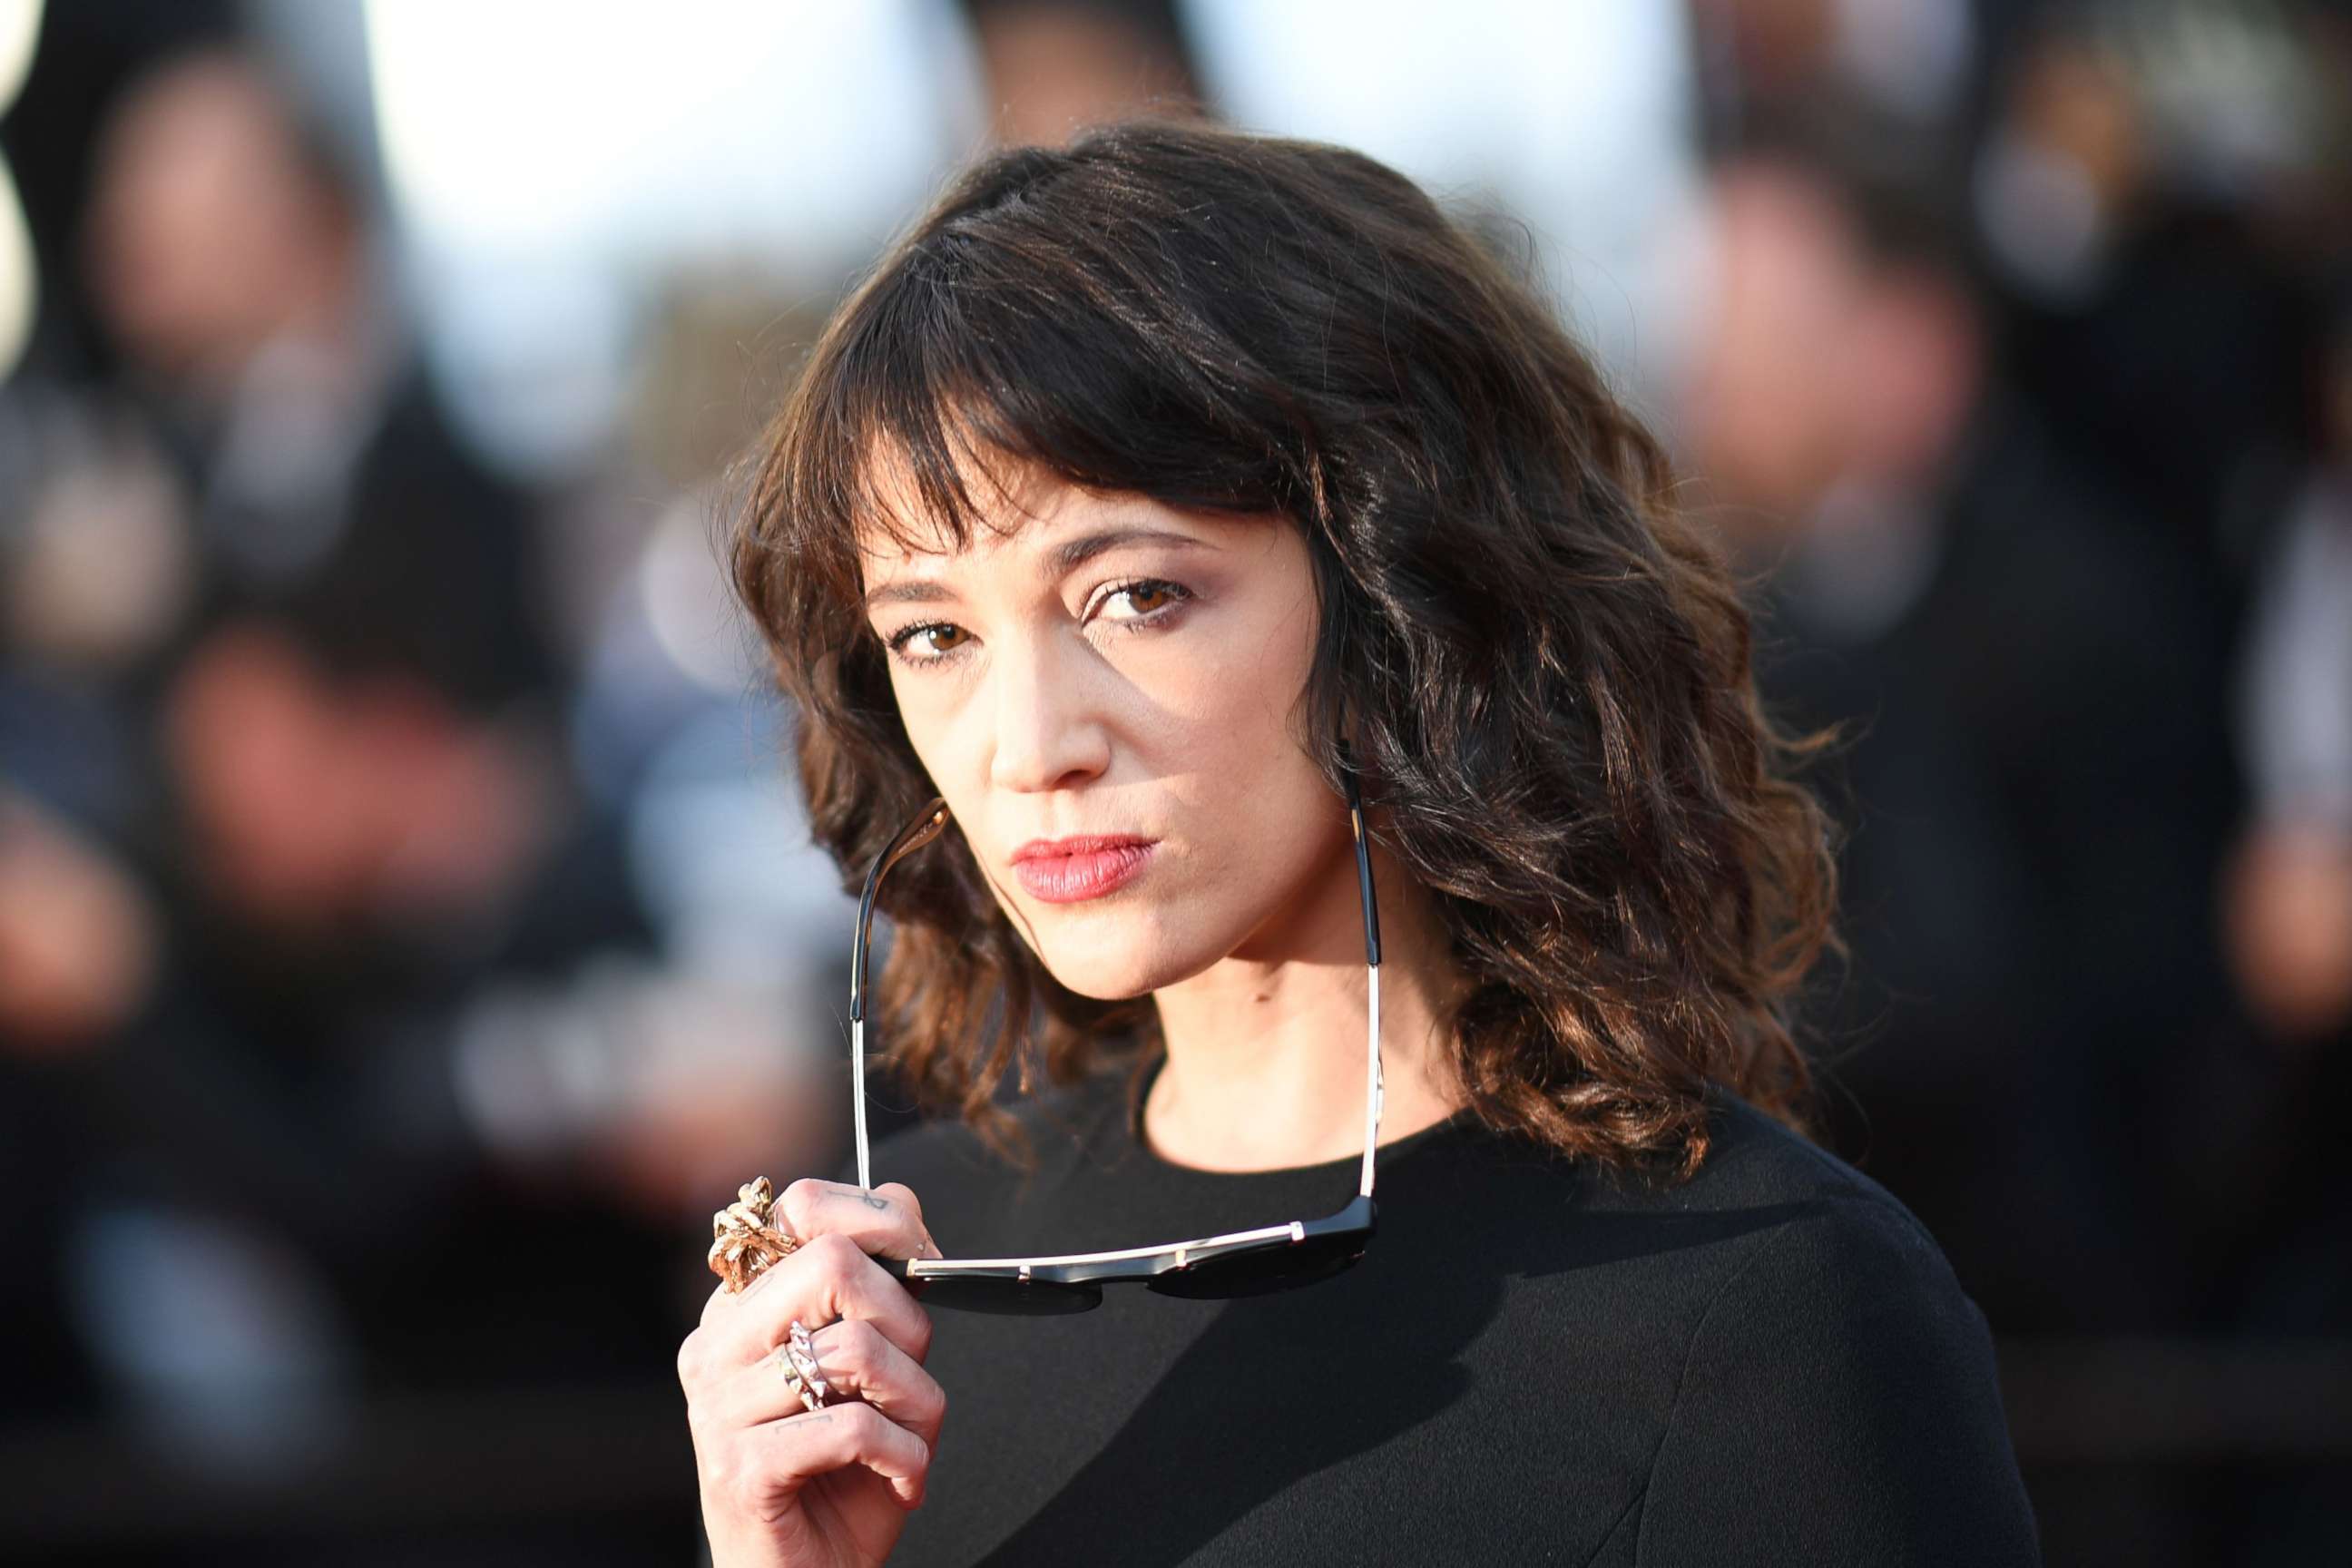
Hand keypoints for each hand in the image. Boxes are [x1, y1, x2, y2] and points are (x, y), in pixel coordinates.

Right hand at [680, 1179, 946, 1566]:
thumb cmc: (844, 1476)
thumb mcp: (873, 1368)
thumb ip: (879, 1291)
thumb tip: (904, 1210)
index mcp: (741, 1309)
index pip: (802, 1207)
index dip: (882, 1222)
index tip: (924, 1266)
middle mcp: (716, 1345)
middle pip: (831, 1262)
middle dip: (906, 1317)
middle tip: (914, 1374)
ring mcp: (718, 1407)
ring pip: (852, 1349)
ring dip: (916, 1399)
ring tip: (912, 1438)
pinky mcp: (738, 1468)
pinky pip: (851, 1427)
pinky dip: (904, 1455)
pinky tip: (901, 1478)